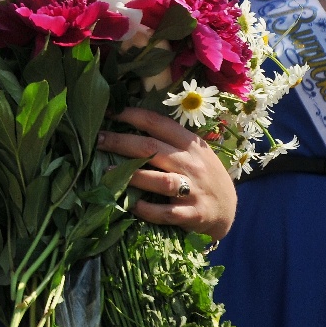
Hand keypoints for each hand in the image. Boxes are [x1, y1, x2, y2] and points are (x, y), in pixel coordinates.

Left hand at [97, 106, 236, 240]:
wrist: (228, 210)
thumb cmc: (202, 176)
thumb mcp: (193, 152)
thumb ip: (169, 141)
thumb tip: (128, 127)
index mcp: (191, 145)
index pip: (159, 124)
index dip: (132, 115)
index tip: (110, 112)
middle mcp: (192, 164)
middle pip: (152, 149)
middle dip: (121, 142)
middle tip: (98, 140)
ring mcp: (193, 190)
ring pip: (160, 180)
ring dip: (132, 175)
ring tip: (106, 171)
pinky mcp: (192, 214)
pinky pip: (165, 212)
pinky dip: (146, 209)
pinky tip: (130, 205)